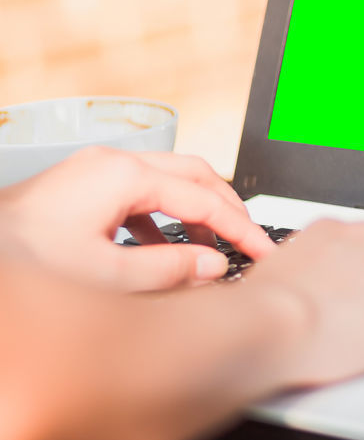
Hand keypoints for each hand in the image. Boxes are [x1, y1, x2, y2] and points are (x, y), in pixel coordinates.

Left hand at [0, 147, 273, 291]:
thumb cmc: (24, 263)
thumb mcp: (107, 275)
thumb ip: (169, 268)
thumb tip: (210, 263)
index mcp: (123, 176)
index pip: (203, 199)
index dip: (240, 228)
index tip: (262, 251)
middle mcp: (110, 164)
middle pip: (193, 174)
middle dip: (226, 207)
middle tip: (249, 239)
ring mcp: (93, 171)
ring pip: (166, 180)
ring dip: (195, 211)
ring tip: (212, 246)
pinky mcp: (79, 187)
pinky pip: (138, 192)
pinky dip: (162, 216)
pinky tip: (162, 247)